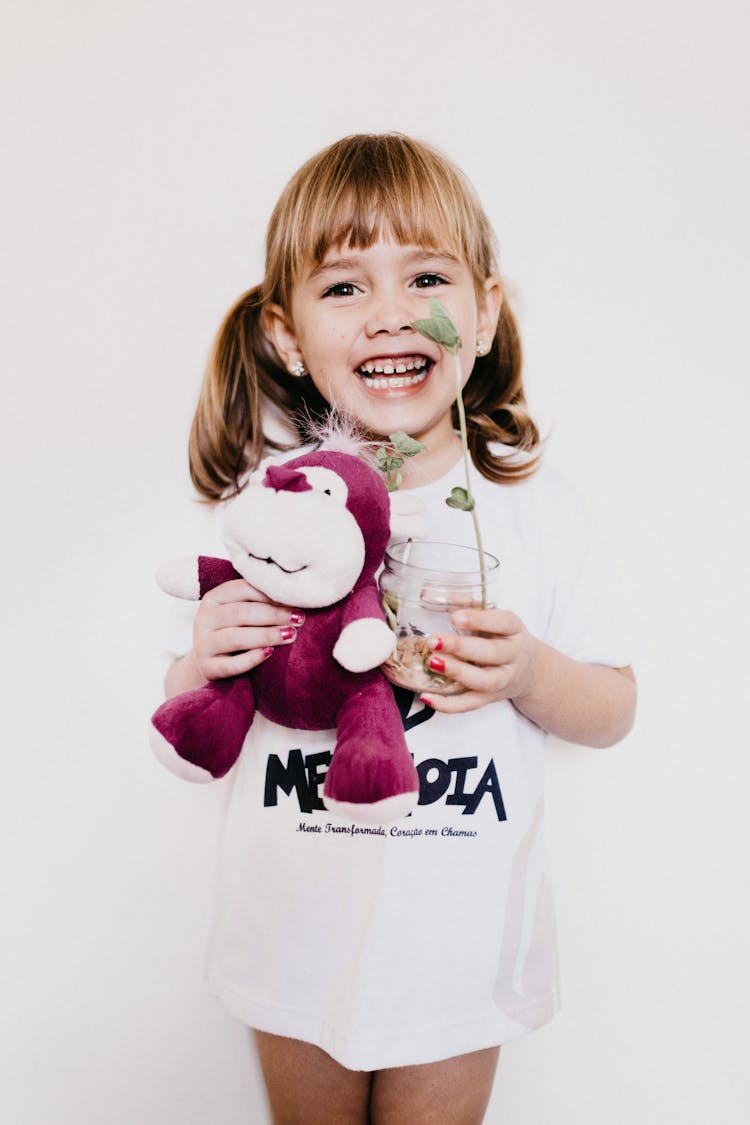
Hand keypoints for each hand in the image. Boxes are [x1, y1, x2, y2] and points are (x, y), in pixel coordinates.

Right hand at [192, 578, 303, 680]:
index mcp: (214, 599)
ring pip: (236, 638)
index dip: (270, 594)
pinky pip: (231, 664)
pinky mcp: (207, 668)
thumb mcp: (239, 612)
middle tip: (298, 619)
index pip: (243, 589)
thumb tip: (294, 595)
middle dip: (273, 615)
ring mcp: (203, 645)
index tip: (296, 600)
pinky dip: (252, 658)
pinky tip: (270, 653)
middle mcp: (204, 619)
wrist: (210, 663)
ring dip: (266, 635)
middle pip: (241, 613)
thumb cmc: (234, 631)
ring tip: (291, 635)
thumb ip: (259, 601)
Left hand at [420, 608, 537, 713]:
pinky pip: (471, 704)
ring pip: (484, 681)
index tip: (455, 617)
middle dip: (462, 647)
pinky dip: (449, 705)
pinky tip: (427, 697)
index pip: (502, 623)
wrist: (529, 670)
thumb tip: (426, 594)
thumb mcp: (492, 616)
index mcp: (514, 630)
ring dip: (457, 673)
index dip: (480, 620)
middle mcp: (512, 656)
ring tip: (432, 663)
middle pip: (492, 653)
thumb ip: (463, 603)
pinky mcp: (490, 698)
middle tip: (433, 640)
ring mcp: (503, 680)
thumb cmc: (502, 636)